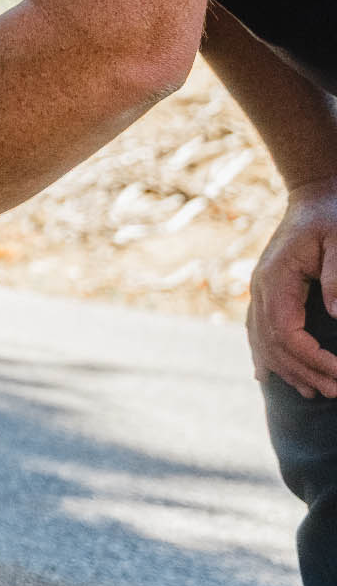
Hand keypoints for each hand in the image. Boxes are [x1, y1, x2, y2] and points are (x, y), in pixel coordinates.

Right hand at [248, 179, 336, 399]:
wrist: (316, 194)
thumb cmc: (332, 215)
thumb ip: (336, 276)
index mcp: (275, 276)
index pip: (284, 331)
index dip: (310, 358)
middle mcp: (261, 287)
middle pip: (271, 342)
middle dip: (303, 371)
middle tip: (336, 392)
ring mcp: (260, 290)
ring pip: (261, 341)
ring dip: (285, 369)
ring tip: (314, 392)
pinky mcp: (267, 292)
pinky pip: (257, 331)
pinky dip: (264, 356)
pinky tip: (267, 376)